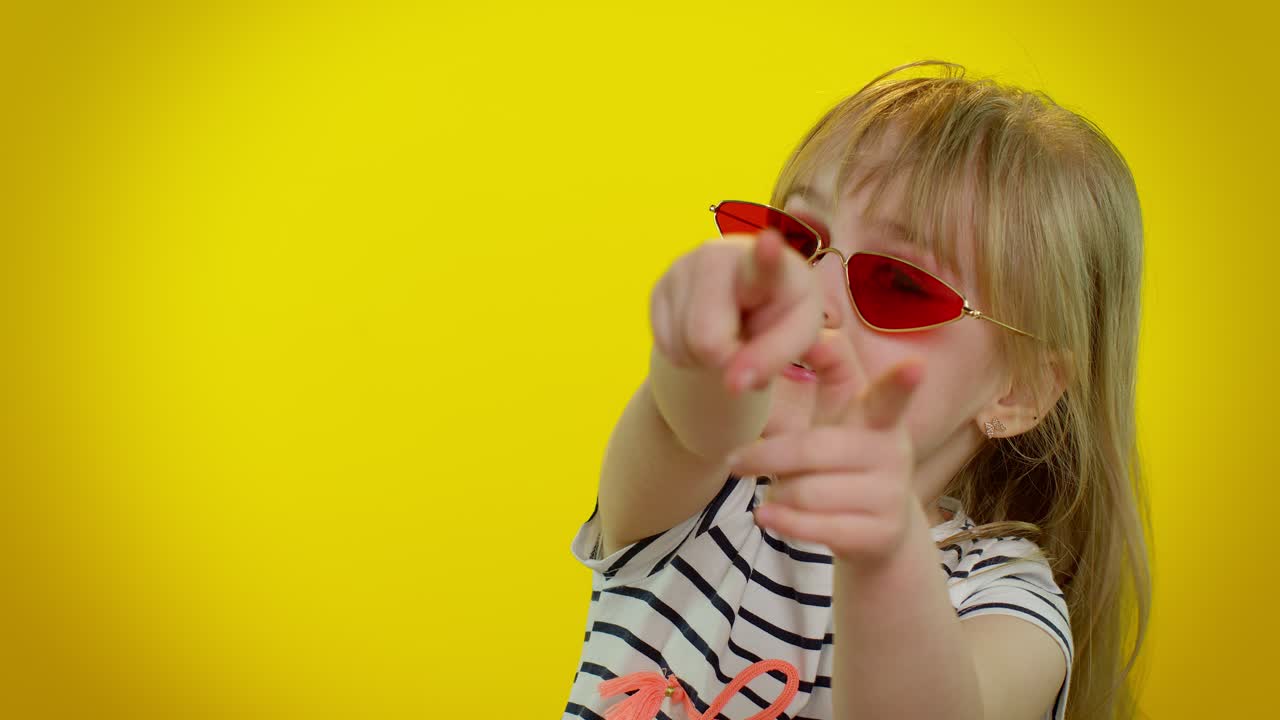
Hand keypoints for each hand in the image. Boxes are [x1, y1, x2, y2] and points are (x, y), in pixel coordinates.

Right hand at [650, 227, 824, 393]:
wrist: (746, 300)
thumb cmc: (779, 314)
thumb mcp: (795, 337)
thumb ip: (772, 360)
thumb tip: (733, 384)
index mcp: (771, 266)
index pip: (766, 263)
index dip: (766, 255)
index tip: (770, 242)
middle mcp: (720, 255)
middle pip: (707, 340)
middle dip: (724, 356)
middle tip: (743, 341)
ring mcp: (683, 267)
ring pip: (683, 347)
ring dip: (706, 358)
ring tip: (726, 334)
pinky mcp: (659, 285)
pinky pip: (665, 348)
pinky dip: (687, 354)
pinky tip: (704, 332)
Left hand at [725, 329, 924, 565]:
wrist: (878, 532)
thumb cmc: (842, 462)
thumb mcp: (837, 417)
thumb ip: (829, 375)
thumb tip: (817, 333)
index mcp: (880, 418)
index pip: (888, 395)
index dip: (900, 381)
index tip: (914, 365)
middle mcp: (893, 452)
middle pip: (814, 449)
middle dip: (766, 457)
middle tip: (734, 462)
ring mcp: (891, 495)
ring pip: (807, 492)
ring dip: (777, 493)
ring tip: (772, 493)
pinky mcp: (881, 533)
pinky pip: (817, 528)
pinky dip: (783, 521)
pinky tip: (767, 516)